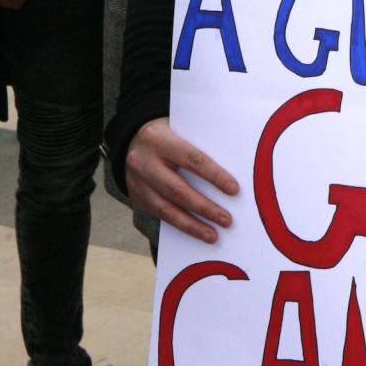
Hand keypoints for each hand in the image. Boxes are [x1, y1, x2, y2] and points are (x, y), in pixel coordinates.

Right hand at [126, 116, 239, 242]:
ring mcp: (137, 182)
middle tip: (227, 220)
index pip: (192, 159)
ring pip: (166, 209)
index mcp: (159, 139)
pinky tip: (196, 233)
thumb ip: (200, 144)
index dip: (214, 176)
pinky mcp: (136, 197)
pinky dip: (180, 226)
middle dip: (204, 207)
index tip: (234, 190)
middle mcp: (144, 162)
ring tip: (213, 235)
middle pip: (178, 189)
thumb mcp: (181, 130)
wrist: (132, 139)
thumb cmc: (169, 134)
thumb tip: (232, 169)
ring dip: (192, 225)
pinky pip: (159, 216)